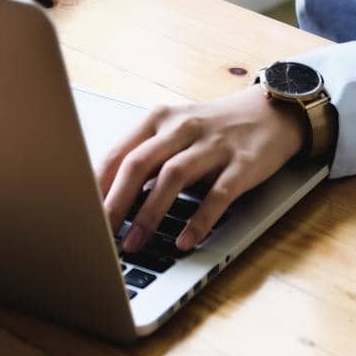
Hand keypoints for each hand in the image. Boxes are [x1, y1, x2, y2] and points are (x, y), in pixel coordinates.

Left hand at [97, 84, 304, 253]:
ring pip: (173, 177)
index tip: (82, 214)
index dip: (97, 186)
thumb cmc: (214, 128)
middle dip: (116, 202)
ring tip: (135, 243)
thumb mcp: (176, 132)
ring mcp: (214, 144)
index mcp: (160, 119)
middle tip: (101, 233)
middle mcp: (183, 127)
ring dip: (150, 214)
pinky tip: (185, 241)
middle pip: (140, 163)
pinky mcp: (242, 163)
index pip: (119, 153)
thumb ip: (147, 157)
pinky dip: (198, 220)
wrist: (272, 112)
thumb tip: (109, 198)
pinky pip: (217, 194)